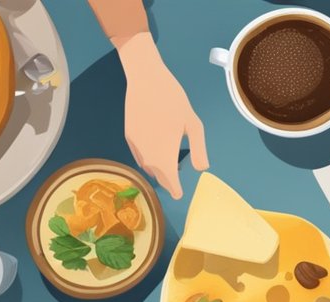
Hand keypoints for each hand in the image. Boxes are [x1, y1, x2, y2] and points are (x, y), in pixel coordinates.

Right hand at [115, 32, 207, 198]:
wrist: (145, 79)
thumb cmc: (174, 100)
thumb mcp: (193, 125)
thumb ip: (198, 150)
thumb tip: (200, 169)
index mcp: (164, 155)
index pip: (170, 181)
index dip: (175, 189)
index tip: (179, 194)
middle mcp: (147, 155)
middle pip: (158, 175)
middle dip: (167, 181)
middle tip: (175, 185)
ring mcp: (135, 146)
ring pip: (146, 166)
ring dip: (156, 170)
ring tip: (166, 169)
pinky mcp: (128, 136)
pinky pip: (139, 155)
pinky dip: (147, 159)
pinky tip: (155, 153)